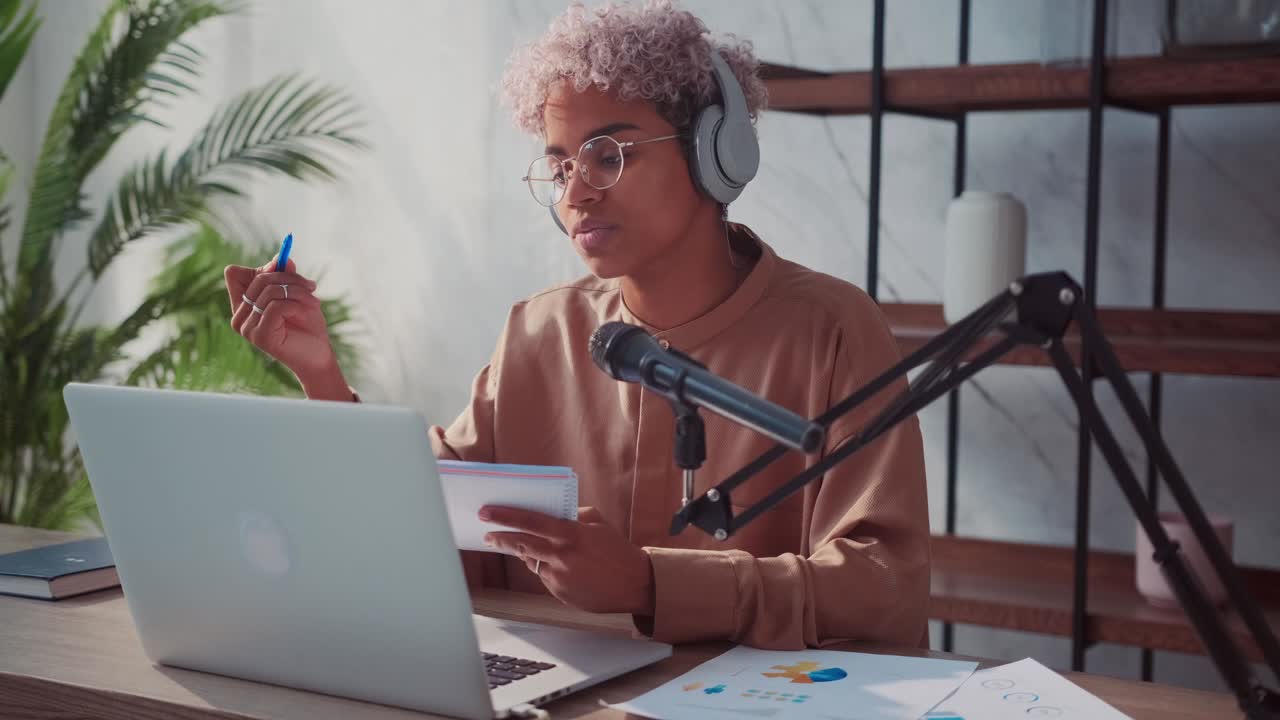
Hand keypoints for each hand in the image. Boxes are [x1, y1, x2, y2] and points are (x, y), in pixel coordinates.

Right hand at [224, 255, 345, 396]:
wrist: (318, 355)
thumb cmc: (306, 326)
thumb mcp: (296, 294)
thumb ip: (285, 276)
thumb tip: (281, 258)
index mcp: (242, 306)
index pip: (234, 274)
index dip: (261, 269)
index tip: (286, 271)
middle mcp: (239, 317)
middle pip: (257, 279)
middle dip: (289, 278)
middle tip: (311, 286)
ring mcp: (247, 328)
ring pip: (270, 292)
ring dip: (298, 292)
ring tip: (314, 301)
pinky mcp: (259, 336)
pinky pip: (277, 306)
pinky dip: (297, 305)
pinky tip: (308, 312)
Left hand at [480, 505, 654, 615]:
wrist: (635, 584)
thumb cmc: (618, 551)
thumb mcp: (599, 524)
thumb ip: (574, 516)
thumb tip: (554, 512)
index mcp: (571, 534)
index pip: (530, 521)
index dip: (506, 516)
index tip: (487, 512)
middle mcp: (562, 555)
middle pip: (521, 544)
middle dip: (500, 538)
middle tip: (487, 534)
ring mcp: (559, 577)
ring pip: (532, 561)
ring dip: (526, 553)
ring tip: (531, 548)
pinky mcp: (559, 593)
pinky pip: (545, 577)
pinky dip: (547, 569)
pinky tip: (562, 567)